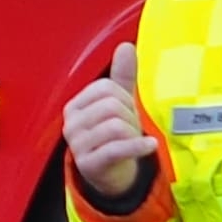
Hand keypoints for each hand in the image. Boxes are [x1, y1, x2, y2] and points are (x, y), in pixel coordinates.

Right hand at [63, 45, 157, 210]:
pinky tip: (150, 145)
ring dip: (133, 133)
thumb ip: (122, 76)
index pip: (105, 88)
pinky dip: (138, 146)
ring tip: (134, 139)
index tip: (127, 111)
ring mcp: (78, 146)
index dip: (124, 97)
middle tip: (132, 129)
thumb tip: (126, 46)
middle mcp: (71, 125)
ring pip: (115, 127)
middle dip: (130, 116)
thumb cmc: (113, 136)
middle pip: (111, 106)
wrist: (110, 175)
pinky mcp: (90, 165)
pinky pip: (117, 149)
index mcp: (75, 106)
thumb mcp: (118, 104)